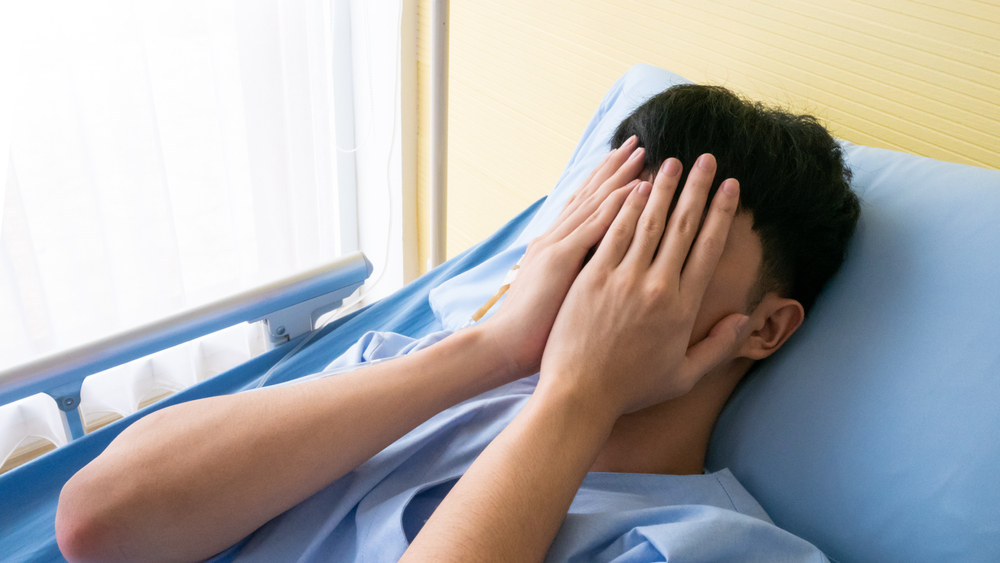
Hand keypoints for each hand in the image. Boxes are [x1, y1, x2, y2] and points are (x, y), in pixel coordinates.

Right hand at [477, 136, 647, 378]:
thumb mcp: (554, 297)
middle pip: (590, 195)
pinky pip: (597, 225)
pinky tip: (640, 188)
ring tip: (644, 153)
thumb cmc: (533, 335)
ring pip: (596, 202)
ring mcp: (557, 247)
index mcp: (553, 248)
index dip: (604, 182)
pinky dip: (619, 204)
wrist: (502, 348)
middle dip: (614, 168)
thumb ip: (570, 278)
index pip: (583, 207)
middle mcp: (555, 239)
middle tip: (637, 143)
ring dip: (622, 176)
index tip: (625, 163)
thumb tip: (591, 273)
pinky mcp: (561, 259)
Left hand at [538, 154, 747, 417]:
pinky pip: (612, 233)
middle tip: (708, 158)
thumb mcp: (685, 376)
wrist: (580, 394)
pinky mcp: (592, 277)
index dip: (722, 213)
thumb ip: (719, 347)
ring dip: (662, 188)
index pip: (709, 248)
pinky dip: (625, 207)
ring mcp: (623, 279)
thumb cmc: (631, 388)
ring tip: (673, 162)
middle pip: (683, 226)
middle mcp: (657, 287)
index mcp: (683, 308)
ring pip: (648, 222)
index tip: (732, 187)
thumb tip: (744, 318)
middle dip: (698, 188)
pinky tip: (634, 186)